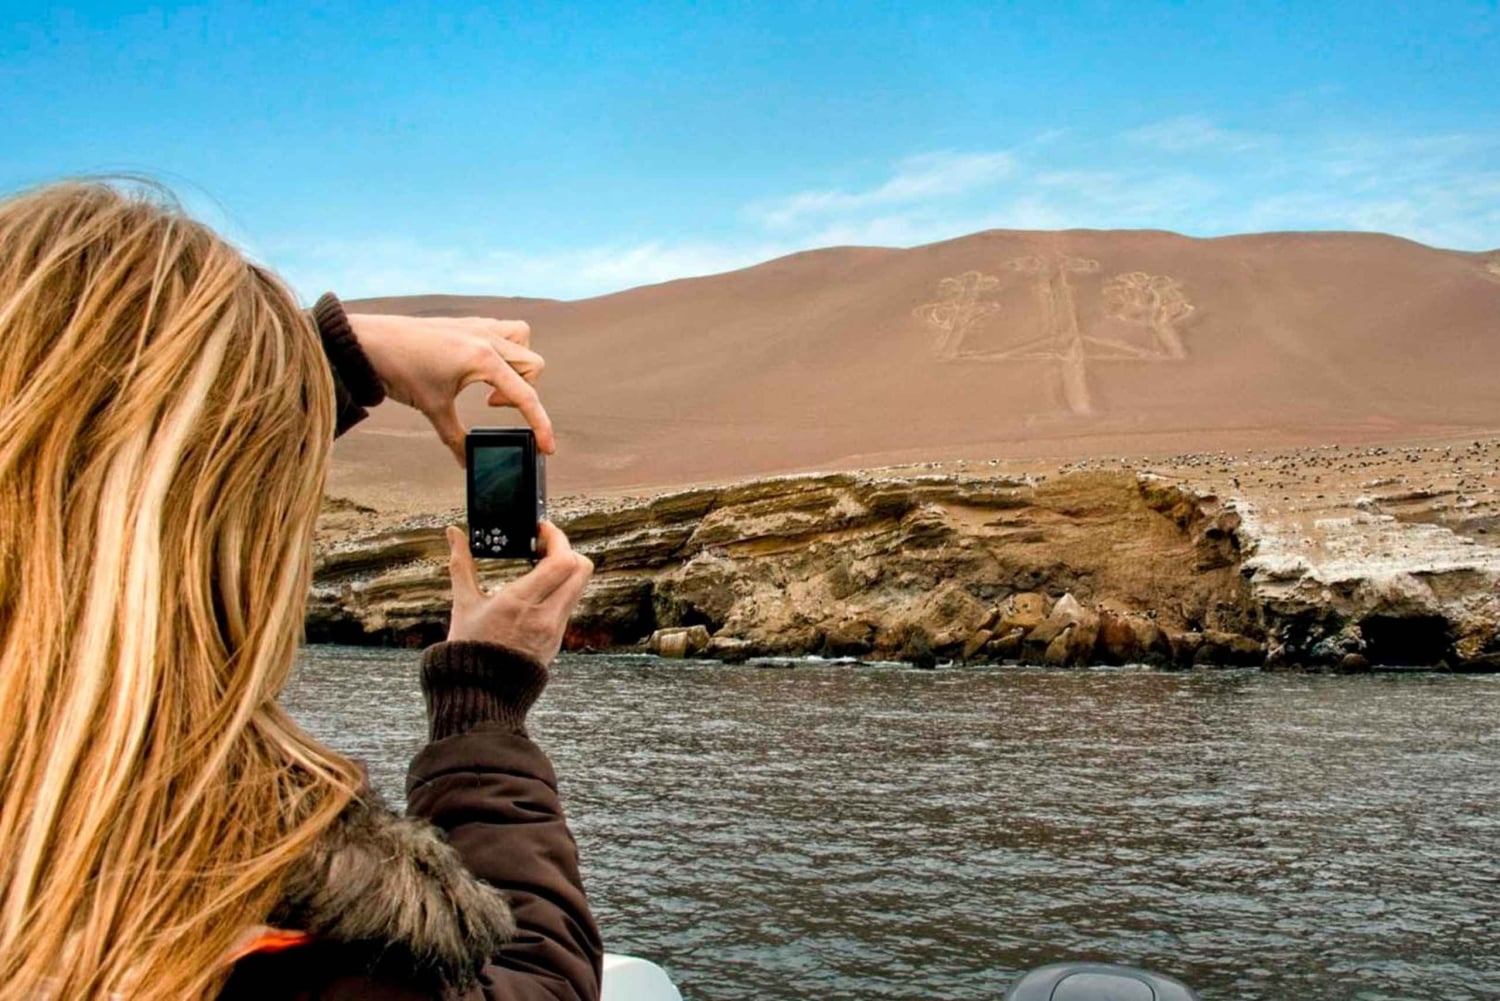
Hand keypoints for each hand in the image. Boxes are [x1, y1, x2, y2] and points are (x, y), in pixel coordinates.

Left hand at [347, 313, 555, 464]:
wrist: (368, 341)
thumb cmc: (399, 369)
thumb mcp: (432, 409)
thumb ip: (455, 439)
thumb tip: (467, 463)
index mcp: (482, 359)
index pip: (525, 395)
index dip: (541, 425)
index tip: (547, 447)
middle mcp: (487, 338)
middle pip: (533, 365)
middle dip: (523, 393)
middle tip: (491, 406)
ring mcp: (478, 326)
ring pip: (523, 340)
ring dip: (517, 365)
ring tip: (491, 383)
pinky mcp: (468, 323)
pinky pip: (503, 331)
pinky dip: (502, 351)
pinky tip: (478, 366)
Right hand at [445, 522, 593, 664]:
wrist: (480, 693)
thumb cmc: (468, 648)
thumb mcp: (463, 604)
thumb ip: (461, 564)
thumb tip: (452, 533)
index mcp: (520, 602)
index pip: (562, 561)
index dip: (558, 538)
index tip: (542, 529)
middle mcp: (544, 616)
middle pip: (582, 569)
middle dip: (567, 549)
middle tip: (545, 545)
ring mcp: (555, 629)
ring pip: (579, 586)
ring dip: (565, 569)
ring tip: (540, 565)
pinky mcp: (558, 640)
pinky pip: (569, 604)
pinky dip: (560, 590)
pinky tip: (539, 589)